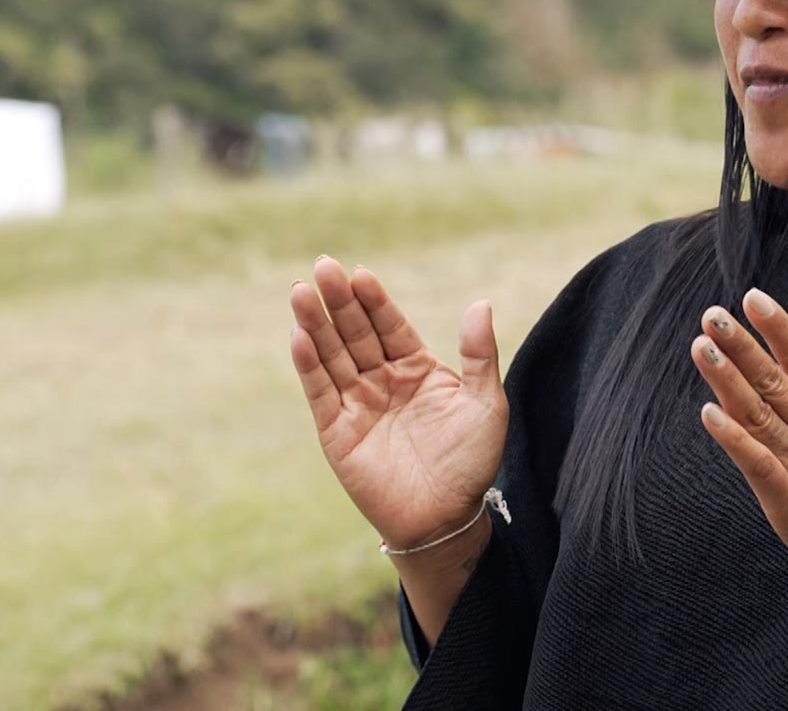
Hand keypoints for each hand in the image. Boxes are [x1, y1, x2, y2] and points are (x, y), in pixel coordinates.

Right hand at [287, 255, 507, 551]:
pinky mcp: (336, 431)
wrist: (446, 520)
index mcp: (416, 368)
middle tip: (324, 267)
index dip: (374, 300)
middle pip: (355, 332)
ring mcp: (357, 404)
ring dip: (315, 324)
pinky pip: (320, 392)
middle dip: (339, 300)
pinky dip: (309, 365)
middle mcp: (382, 381)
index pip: (390, 324)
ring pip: (331, 355)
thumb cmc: (470, 463)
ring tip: (301, 292)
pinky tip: (300, 336)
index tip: (360, 274)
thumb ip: (479, 355)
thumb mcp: (486, 404)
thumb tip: (480, 303)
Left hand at [690, 287, 787, 595]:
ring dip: (728, 380)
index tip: (753, 299)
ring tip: (702, 348)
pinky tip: (710, 413)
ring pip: (760, 414)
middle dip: (741, 345)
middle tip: (712, 316)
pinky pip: (757, 462)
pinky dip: (733, 438)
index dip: (778, 328)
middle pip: (776, 381)